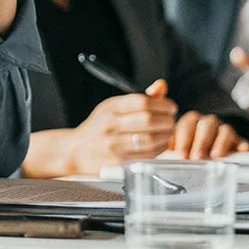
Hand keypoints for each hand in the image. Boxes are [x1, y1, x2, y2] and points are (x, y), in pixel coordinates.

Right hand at [63, 80, 177, 174]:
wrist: (76, 150)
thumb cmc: (98, 127)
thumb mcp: (113, 107)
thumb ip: (139, 98)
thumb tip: (162, 86)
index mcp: (110, 108)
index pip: (142, 101)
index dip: (162, 103)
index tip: (170, 106)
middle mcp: (110, 125)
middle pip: (148, 119)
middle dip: (167, 119)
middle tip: (172, 119)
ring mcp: (114, 145)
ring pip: (150, 139)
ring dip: (166, 134)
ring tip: (169, 131)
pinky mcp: (119, 162)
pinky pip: (147, 155)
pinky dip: (160, 148)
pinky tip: (162, 143)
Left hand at [167, 111, 248, 158]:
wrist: (204, 157)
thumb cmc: (187, 153)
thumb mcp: (176, 149)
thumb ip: (171, 148)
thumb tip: (167, 155)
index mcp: (192, 121)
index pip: (188, 123)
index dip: (184, 139)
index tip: (181, 154)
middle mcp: (209, 123)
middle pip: (207, 125)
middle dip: (201, 141)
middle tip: (197, 157)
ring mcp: (226, 132)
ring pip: (226, 131)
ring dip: (220, 143)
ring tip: (215, 156)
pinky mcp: (240, 144)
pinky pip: (243, 143)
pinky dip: (242, 148)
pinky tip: (239, 155)